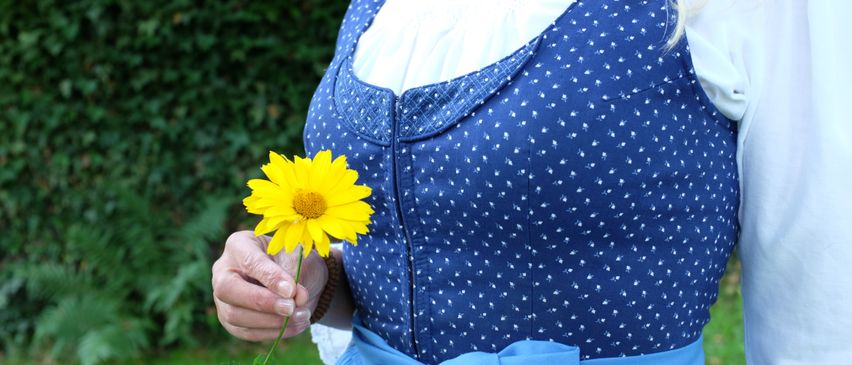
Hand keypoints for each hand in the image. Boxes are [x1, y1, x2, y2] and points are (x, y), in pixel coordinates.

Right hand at [212, 230, 327, 340]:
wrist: (296, 281)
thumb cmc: (293, 261)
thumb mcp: (297, 259)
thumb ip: (294, 276)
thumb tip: (294, 299)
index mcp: (239, 245)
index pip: (248, 261)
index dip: (269, 277)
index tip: (291, 290)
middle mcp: (223, 270)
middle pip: (227, 289)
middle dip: (262, 302)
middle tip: (291, 308)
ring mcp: (223, 298)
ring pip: (235, 315)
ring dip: (271, 321)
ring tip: (302, 316)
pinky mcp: (230, 320)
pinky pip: (246, 332)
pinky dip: (273, 332)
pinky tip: (296, 326)